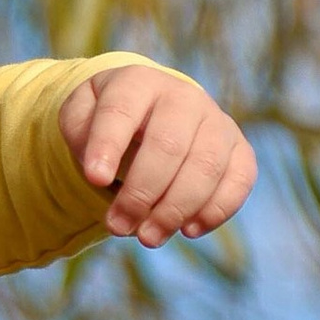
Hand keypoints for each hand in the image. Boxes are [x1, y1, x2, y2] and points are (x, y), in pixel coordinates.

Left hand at [58, 65, 255, 245]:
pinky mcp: (240, 149)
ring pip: (206, 166)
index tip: (95, 180)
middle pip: (168, 145)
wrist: (153, 111)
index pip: (121, 110)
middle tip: (116, 226)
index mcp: (138, 82)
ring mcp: (217, 121)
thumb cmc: (111, 120)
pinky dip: (216, 210)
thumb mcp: (81, 115)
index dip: (108, 145)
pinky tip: (188, 230)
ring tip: (147, 237)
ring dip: (176, 209)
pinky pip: (240, 180)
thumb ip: (79, 132)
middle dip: (141, 192)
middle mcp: (184, 97)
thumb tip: (101, 174)